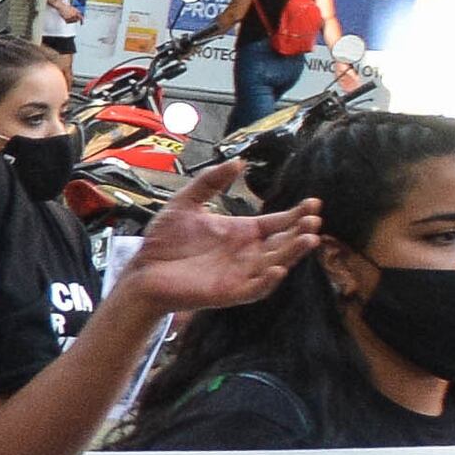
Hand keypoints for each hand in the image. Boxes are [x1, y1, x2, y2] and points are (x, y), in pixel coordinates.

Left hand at [116, 183, 318, 313]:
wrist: (141, 271)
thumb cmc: (164, 241)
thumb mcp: (186, 203)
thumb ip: (210, 182)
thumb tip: (238, 161)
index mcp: (242, 232)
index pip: (278, 222)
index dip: (297, 214)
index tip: (314, 203)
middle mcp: (247, 253)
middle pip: (283, 242)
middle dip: (301, 232)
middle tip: (314, 220)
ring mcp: (240, 274)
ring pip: (276, 264)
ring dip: (293, 253)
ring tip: (309, 239)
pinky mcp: (228, 293)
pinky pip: (254, 289)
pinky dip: (267, 281)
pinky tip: (278, 269)